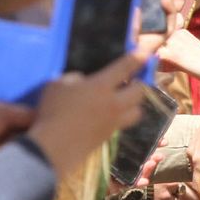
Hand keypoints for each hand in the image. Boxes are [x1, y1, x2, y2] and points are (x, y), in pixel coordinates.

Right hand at [27, 50, 146, 174]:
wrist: (54, 147)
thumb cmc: (53, 111)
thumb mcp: (57, 85)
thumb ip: (73, 78)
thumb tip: (82, 81)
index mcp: (101, 85)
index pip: (126, 66)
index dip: (139, 57)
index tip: (147, 51)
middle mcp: (113, 103)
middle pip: (140, 91)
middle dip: (139, 83)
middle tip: (131, 80)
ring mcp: (113, 122)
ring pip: (137, 111)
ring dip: (135, 103)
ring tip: (125, 100)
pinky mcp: (109, 137)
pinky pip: (124, 124)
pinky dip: (123, 118)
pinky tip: (110, 115)